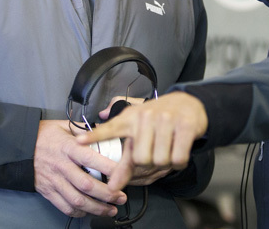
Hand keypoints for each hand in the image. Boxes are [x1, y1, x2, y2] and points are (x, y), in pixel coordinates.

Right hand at [33, 120, 125, 217]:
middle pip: (87, 185)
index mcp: (67, 148)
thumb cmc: (43, 135)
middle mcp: (62, 166)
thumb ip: (83, 129)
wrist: (18, 146)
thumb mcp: (63, 126)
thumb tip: (102, 129)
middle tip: (121, 196)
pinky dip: (79, 212)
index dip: (108, 167)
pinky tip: (90, 211)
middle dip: (108, 194)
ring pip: (78, 200)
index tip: (122, 172)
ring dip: (97, 208)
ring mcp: (54, 181)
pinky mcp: (48, 191)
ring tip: (111, 209)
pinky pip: (65, 207)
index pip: (90, 159)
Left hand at [77, 92, 208, 190]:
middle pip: (140, 159)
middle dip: (148, 164)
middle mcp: (146, 117)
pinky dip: (179, 162)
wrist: (189, 104)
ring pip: (159, 160)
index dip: (95, 136)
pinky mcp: (185, 126)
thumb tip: (104, 140)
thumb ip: (120, 136)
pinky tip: (178, 151)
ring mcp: (166, 120)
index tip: (79, 142)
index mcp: (131, 117)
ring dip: (165, 163)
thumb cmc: (160, 116)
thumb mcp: (138, 120)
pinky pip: (178, 158)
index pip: (110, 128)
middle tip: (154, 154)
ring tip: (167, 150)